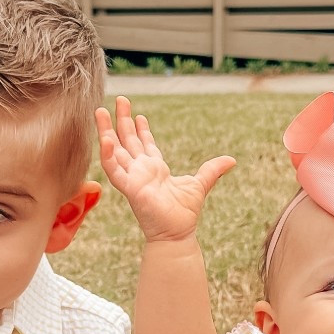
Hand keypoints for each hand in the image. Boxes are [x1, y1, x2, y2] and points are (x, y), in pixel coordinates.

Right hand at [96, 96, 234, 241]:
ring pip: (115, 150)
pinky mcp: (129, 188)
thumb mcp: (200, 184)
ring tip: (101, 111)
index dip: (141, 128)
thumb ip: (212, 170)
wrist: (177, 234)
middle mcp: (141, 171)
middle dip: (122, 120)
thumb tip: (232, 160)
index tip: (138, 114)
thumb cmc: (184, 214)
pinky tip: (106, 139)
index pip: (144, 144)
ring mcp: (133, 178)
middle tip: (120, 99)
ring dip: (107, 131)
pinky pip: (114, 170)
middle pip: (127, 140)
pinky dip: (108, 155)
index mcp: (155, 168)